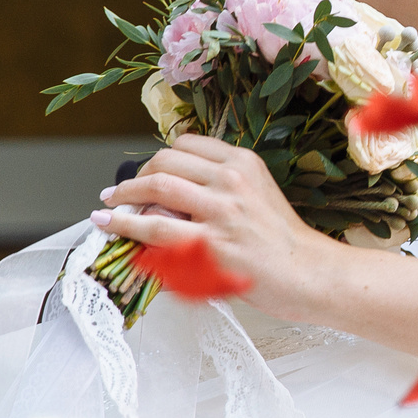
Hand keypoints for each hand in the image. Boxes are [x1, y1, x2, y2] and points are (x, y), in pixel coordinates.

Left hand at [97, 135, 330, 318]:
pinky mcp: (211, 243)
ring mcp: (221, 210)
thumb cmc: (284, 241)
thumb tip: (175, 192)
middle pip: (166, 161)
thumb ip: (221, 186)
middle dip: (136, 175)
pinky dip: (128, 225)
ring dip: (123, 196)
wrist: (309, 273)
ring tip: (109, 206)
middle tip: (122, 192)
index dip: (158, 157)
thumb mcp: (258, 194)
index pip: (186, 143)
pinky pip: (157, 228)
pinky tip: (113, 225)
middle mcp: (231, 179)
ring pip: (156, 187)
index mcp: (243, 162)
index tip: (147, 171)